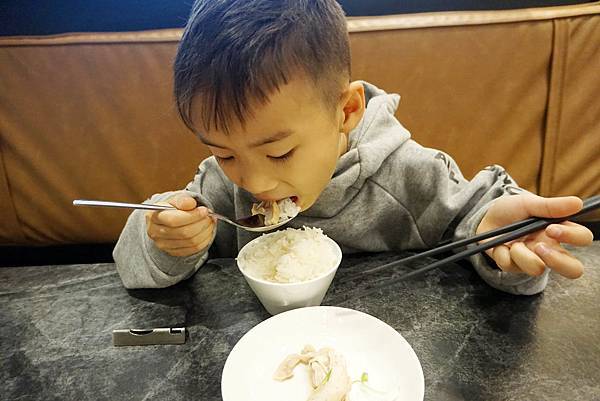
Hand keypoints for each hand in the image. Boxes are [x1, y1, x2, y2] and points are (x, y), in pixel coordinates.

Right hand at [145, 195, 215, 256]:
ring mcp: (163, 244)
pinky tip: (206, 231)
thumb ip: (182, 200)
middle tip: (210, 217)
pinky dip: (204, 240)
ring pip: (191, 242)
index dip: (193, 216)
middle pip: (184, 232)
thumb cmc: (171, 208)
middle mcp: (155, 232)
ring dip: (205, 231)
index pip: (174, 220)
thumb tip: (191, 203)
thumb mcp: (175, 199)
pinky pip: (193, 249)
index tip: (204, 210)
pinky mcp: (173, 252)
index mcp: (154, 217)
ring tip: (210, 222)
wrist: (166, 220)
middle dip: (202, 224)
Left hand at [477, 194, 593, 277]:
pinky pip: (510, 266)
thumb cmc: (511, 210)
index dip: (572, 236)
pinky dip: (501, 252)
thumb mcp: (528, 203)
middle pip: (573, 269)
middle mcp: (550, 249)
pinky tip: (500, 245)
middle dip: (557, 261)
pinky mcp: (514, 266)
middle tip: (538, 247)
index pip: (582, 238)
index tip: (551, 228)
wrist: (485, 218)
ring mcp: (532, 260)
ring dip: (521, 254)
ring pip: (537, 270)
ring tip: (513, 242)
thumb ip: (551, 206)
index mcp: (559, 231)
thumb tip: (578, 203)